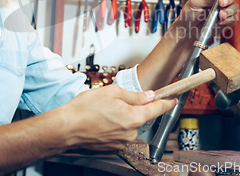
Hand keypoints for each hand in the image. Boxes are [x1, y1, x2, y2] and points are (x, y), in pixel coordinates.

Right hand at [61, 85, 175, 151]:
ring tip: (103, 111)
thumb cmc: (85, 109)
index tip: (173, 99)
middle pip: (141, 117)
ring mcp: (122, 142)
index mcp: (134, 118)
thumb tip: (148, 96)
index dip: (167, 102)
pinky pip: (120, 132)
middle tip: (116, 100)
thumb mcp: (113, 92)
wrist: (66, 127)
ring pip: (129, 124)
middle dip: (133, 107)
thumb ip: (134, 95)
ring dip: (122, 116)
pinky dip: (114, 125)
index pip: (158, 109)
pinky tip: (101, 120)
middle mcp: (131, 133)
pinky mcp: (113, 147)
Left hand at [179, 0, 239, 28]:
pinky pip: (232, 19)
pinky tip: (220, 21)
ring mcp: (224, 10)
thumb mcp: (195, 2)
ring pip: (234, 7)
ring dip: (229, 10)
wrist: (187, 29)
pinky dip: (228, 20)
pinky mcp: (226, 21)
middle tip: (220, 2)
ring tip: (220, 15)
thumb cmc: (189, 13)